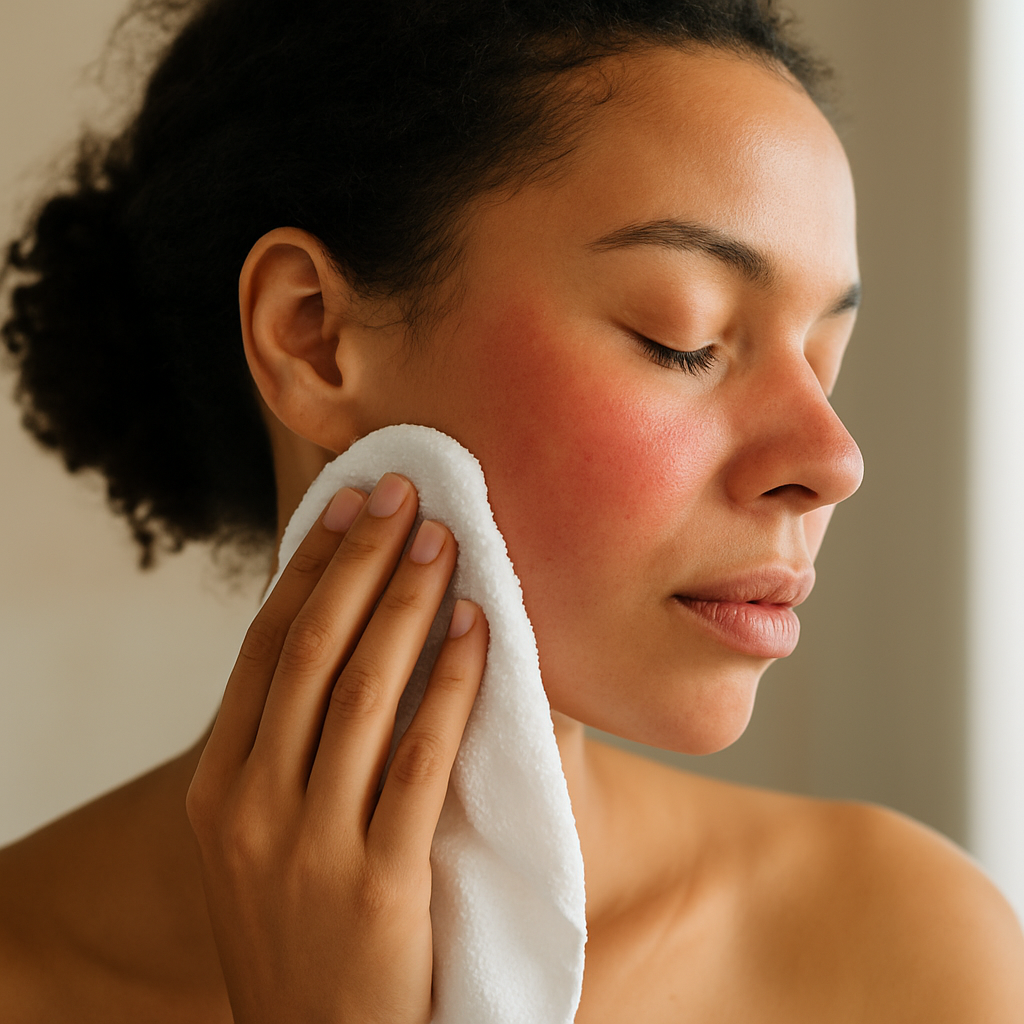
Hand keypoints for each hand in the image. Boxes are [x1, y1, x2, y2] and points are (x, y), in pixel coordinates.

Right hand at [186, 473, 486, 1023]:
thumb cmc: (303, 928)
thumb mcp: (268, 838)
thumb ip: (297, 751)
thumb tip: (369, 640)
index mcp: (218, 786)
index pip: (266, 647)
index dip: (310, 566)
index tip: (349, 504)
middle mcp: (250, 804)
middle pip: (313, 651)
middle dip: (361, 561)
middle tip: (405, 494)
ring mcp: (307, 844)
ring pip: (363, 691)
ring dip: (408, 603)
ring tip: (445, 540)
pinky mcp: (377, 880)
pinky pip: (421, 758)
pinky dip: (450, 684)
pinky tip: (477, 629)